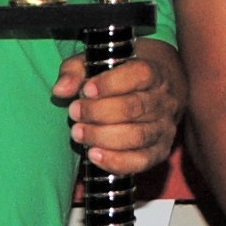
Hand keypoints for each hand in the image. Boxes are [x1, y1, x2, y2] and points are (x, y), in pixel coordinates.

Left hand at [52, 47, 182, 175]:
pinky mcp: (160, 150)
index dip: (110, 83)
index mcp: (154, 72)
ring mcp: (165, 127)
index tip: (86, 90)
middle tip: (74, 112)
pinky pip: (141, 161)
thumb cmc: (122, 75)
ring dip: (103, 137)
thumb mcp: (98, 63)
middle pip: (134, 108)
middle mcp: (164, 100)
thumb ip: (76, 71)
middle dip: (99, 112)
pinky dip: (116, 161)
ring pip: (137, 136)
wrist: (159, 92)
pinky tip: (94, 155)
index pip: (139, 74)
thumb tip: (61, 89)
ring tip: (77, 133)